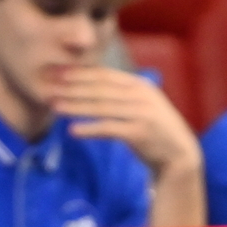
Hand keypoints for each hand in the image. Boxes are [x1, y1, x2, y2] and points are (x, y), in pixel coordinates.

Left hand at [51, 67, 201, 177]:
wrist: (179, 155)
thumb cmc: (153, 129)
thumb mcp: (139, 104)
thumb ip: (119, 93)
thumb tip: (85, 84)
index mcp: (139, 84)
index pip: (103, 74)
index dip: (79, 72)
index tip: (56, 72)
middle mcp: (141, 94)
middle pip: (99, 89)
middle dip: (71, 86)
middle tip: (47, 86)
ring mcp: (142, 113)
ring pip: (101, 107)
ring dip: (75, 106)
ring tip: (54, 106)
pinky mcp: (141, 133)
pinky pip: (109, 128)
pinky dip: (89, 128)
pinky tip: (72, 130)